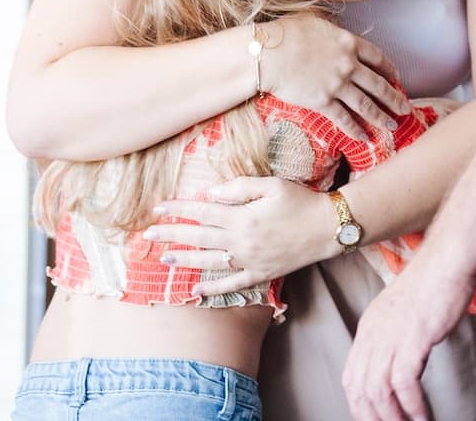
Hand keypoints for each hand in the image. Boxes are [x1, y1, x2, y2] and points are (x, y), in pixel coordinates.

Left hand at [149, 177, 337, 292]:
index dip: (179, 209)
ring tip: (164, 259)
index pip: (202, 212)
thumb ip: (239, 187)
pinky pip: (232, 284)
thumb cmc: (300, 201)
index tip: (158, 209)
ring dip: (185, 259)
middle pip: (199, 237)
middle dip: (172, 234)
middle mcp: (241, 241)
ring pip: (209, 261)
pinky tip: (195, 290)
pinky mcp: (260, 273)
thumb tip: (209, 194)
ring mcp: (249, 260)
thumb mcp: (271, 185)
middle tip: (148, 234)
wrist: (327, 228)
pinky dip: (213, 288)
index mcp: (242, 217)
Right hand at [260, 14, 407, 139]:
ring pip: (366, 104)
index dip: (389, 69)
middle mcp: (348, 64)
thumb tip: (338, 38)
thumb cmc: (286, 34)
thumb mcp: (316, 24)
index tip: (396, 78)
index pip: (378, 57)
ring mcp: (337, 84)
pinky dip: (355, 130)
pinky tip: (364, 138)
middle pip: (378, 84)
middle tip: (405, 109)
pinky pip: (344, 119)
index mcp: (348, 43)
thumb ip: (333, 34)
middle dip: (394, 98)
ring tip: (393, 126)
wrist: (267, 54)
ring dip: (381, 117)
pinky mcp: (323, 102)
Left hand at [342, 252, 474, 420]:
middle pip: (360, 388)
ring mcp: (391, 337)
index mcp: (368, 328)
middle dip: (372, 417)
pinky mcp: (413, 339)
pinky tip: (422, 416)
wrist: (447, 261)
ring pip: (379, 391)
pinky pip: (405, 384)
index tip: (372, 417)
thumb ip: (392, 334)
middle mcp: (373, 334)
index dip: (358, 403)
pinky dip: (412, 406)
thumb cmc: (432, 282)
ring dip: (393, 417)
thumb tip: (398, 361)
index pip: (351, 376)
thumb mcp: (400, 311)